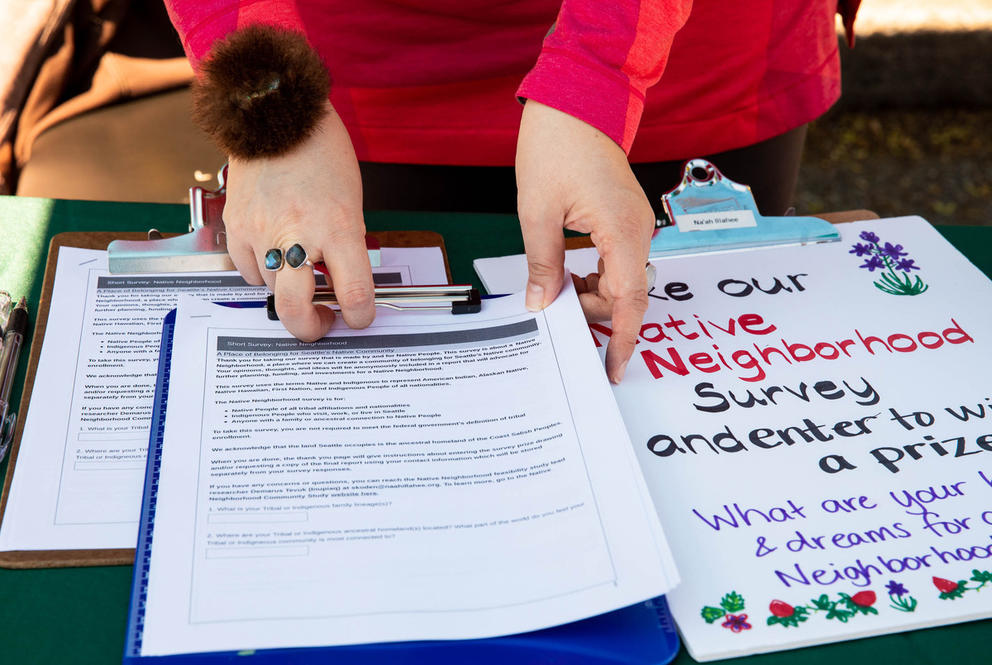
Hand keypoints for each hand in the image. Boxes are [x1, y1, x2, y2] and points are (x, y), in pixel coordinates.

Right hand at [223, 102, 374, 340]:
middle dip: (310, 328)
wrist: (277, 114)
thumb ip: (345, 245)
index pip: (353, 292)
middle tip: (323, 323)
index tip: (359, 318)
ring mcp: (260, 231)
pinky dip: (264, 272)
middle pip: (294, 308)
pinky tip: (276, 256)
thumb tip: (341, 283)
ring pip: (271, 289)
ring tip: (301, 271)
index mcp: (337, 226)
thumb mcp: (350, 202)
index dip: (360, 316)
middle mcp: (297, 233)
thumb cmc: (320, 152)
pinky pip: (248, 270)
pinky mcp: (236, 226)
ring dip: (289, 291)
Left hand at [516, 100, 654, 383]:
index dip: (622, 338)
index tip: (614, 369)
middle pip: (626, 294)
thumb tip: (540, 304)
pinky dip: (596, 276)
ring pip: (622, 280)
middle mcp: (638, 230)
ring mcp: (634, 224)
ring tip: (557, 293)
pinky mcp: (624, 218)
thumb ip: (543, 265)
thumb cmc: (556, 146)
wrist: (575, 99)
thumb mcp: (537, 213)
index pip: (629, 300)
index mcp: (622, 231)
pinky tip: (570, 276)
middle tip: (558, 319)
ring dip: (593, 295)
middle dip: (596, 314)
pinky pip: (617, 261)